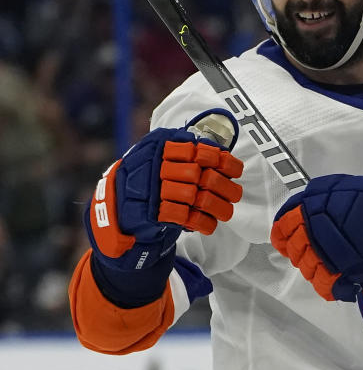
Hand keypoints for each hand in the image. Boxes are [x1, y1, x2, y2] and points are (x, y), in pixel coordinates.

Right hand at [85, 109, 243, 272]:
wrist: (121, 212)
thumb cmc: (152, 182)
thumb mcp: (165, 158)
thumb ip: (189, 151)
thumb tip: (224, 153)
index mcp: (158, 145)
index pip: (196, 149)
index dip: (220, 160)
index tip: (234, 170)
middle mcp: (152, 163)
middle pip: (198, 173)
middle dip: (222, 186)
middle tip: (235, 194)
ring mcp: (149, 188)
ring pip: (192, 195)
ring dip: (215, 205)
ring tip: (226, 211)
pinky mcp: (148, 212)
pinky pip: (182, 217)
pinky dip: (200, 222)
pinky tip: (209, 224)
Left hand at [271, 173, 362, 301]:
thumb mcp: (349, 188)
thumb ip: (328, 198)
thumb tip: (318, 210)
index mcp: (311, 202)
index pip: (284, 222)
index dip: (286, 233)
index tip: (289, 238)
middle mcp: (309, 227)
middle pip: (295, 247)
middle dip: (303, 252)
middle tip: (320, 253)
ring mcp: (319, 252)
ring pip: (307, 267)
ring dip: (319, 268)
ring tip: (338, 267)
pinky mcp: (333, 274)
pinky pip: (323, 284)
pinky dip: (333, 285)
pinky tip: (344, 282)